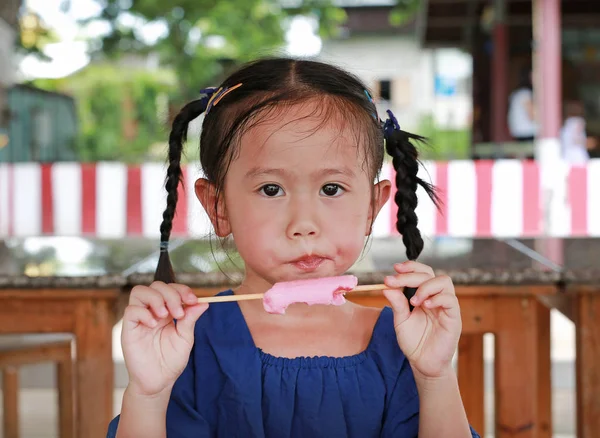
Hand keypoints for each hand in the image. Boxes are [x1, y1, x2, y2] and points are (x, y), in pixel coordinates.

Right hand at [121, 281, 207, 396]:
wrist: (159, 381)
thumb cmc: (171, 360)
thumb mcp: (185, 338)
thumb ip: (190, 319)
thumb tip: (204, 303)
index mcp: (167, 310)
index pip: (171, 288)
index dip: (182, 290)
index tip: (193, 300)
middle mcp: (152, 311)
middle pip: (156, 286)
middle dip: (171, 294)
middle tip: (179, 313)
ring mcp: (139, 318)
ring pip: (140, 291)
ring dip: (156, 299)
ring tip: (165, 316)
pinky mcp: (129, 329)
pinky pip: (131, 310)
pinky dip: (143, 313)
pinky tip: (153, 324)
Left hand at [383, 262, 460, 378]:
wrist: (423, 363)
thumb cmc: (413, 341)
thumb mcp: (400, 320)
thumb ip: (396, 303)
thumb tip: (387, 286)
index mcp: (424, 295)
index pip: (422, 272)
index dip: (410, 267)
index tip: (395, 268)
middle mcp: (436, 297)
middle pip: (430, 274)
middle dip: (411, 275)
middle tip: (395, 282)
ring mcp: (446, 307)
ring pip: (444, 282)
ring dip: (425, 286)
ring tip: (413, 301)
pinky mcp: (454, 318)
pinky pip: (450, 300)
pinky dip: (437, 299)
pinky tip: (424, 306)